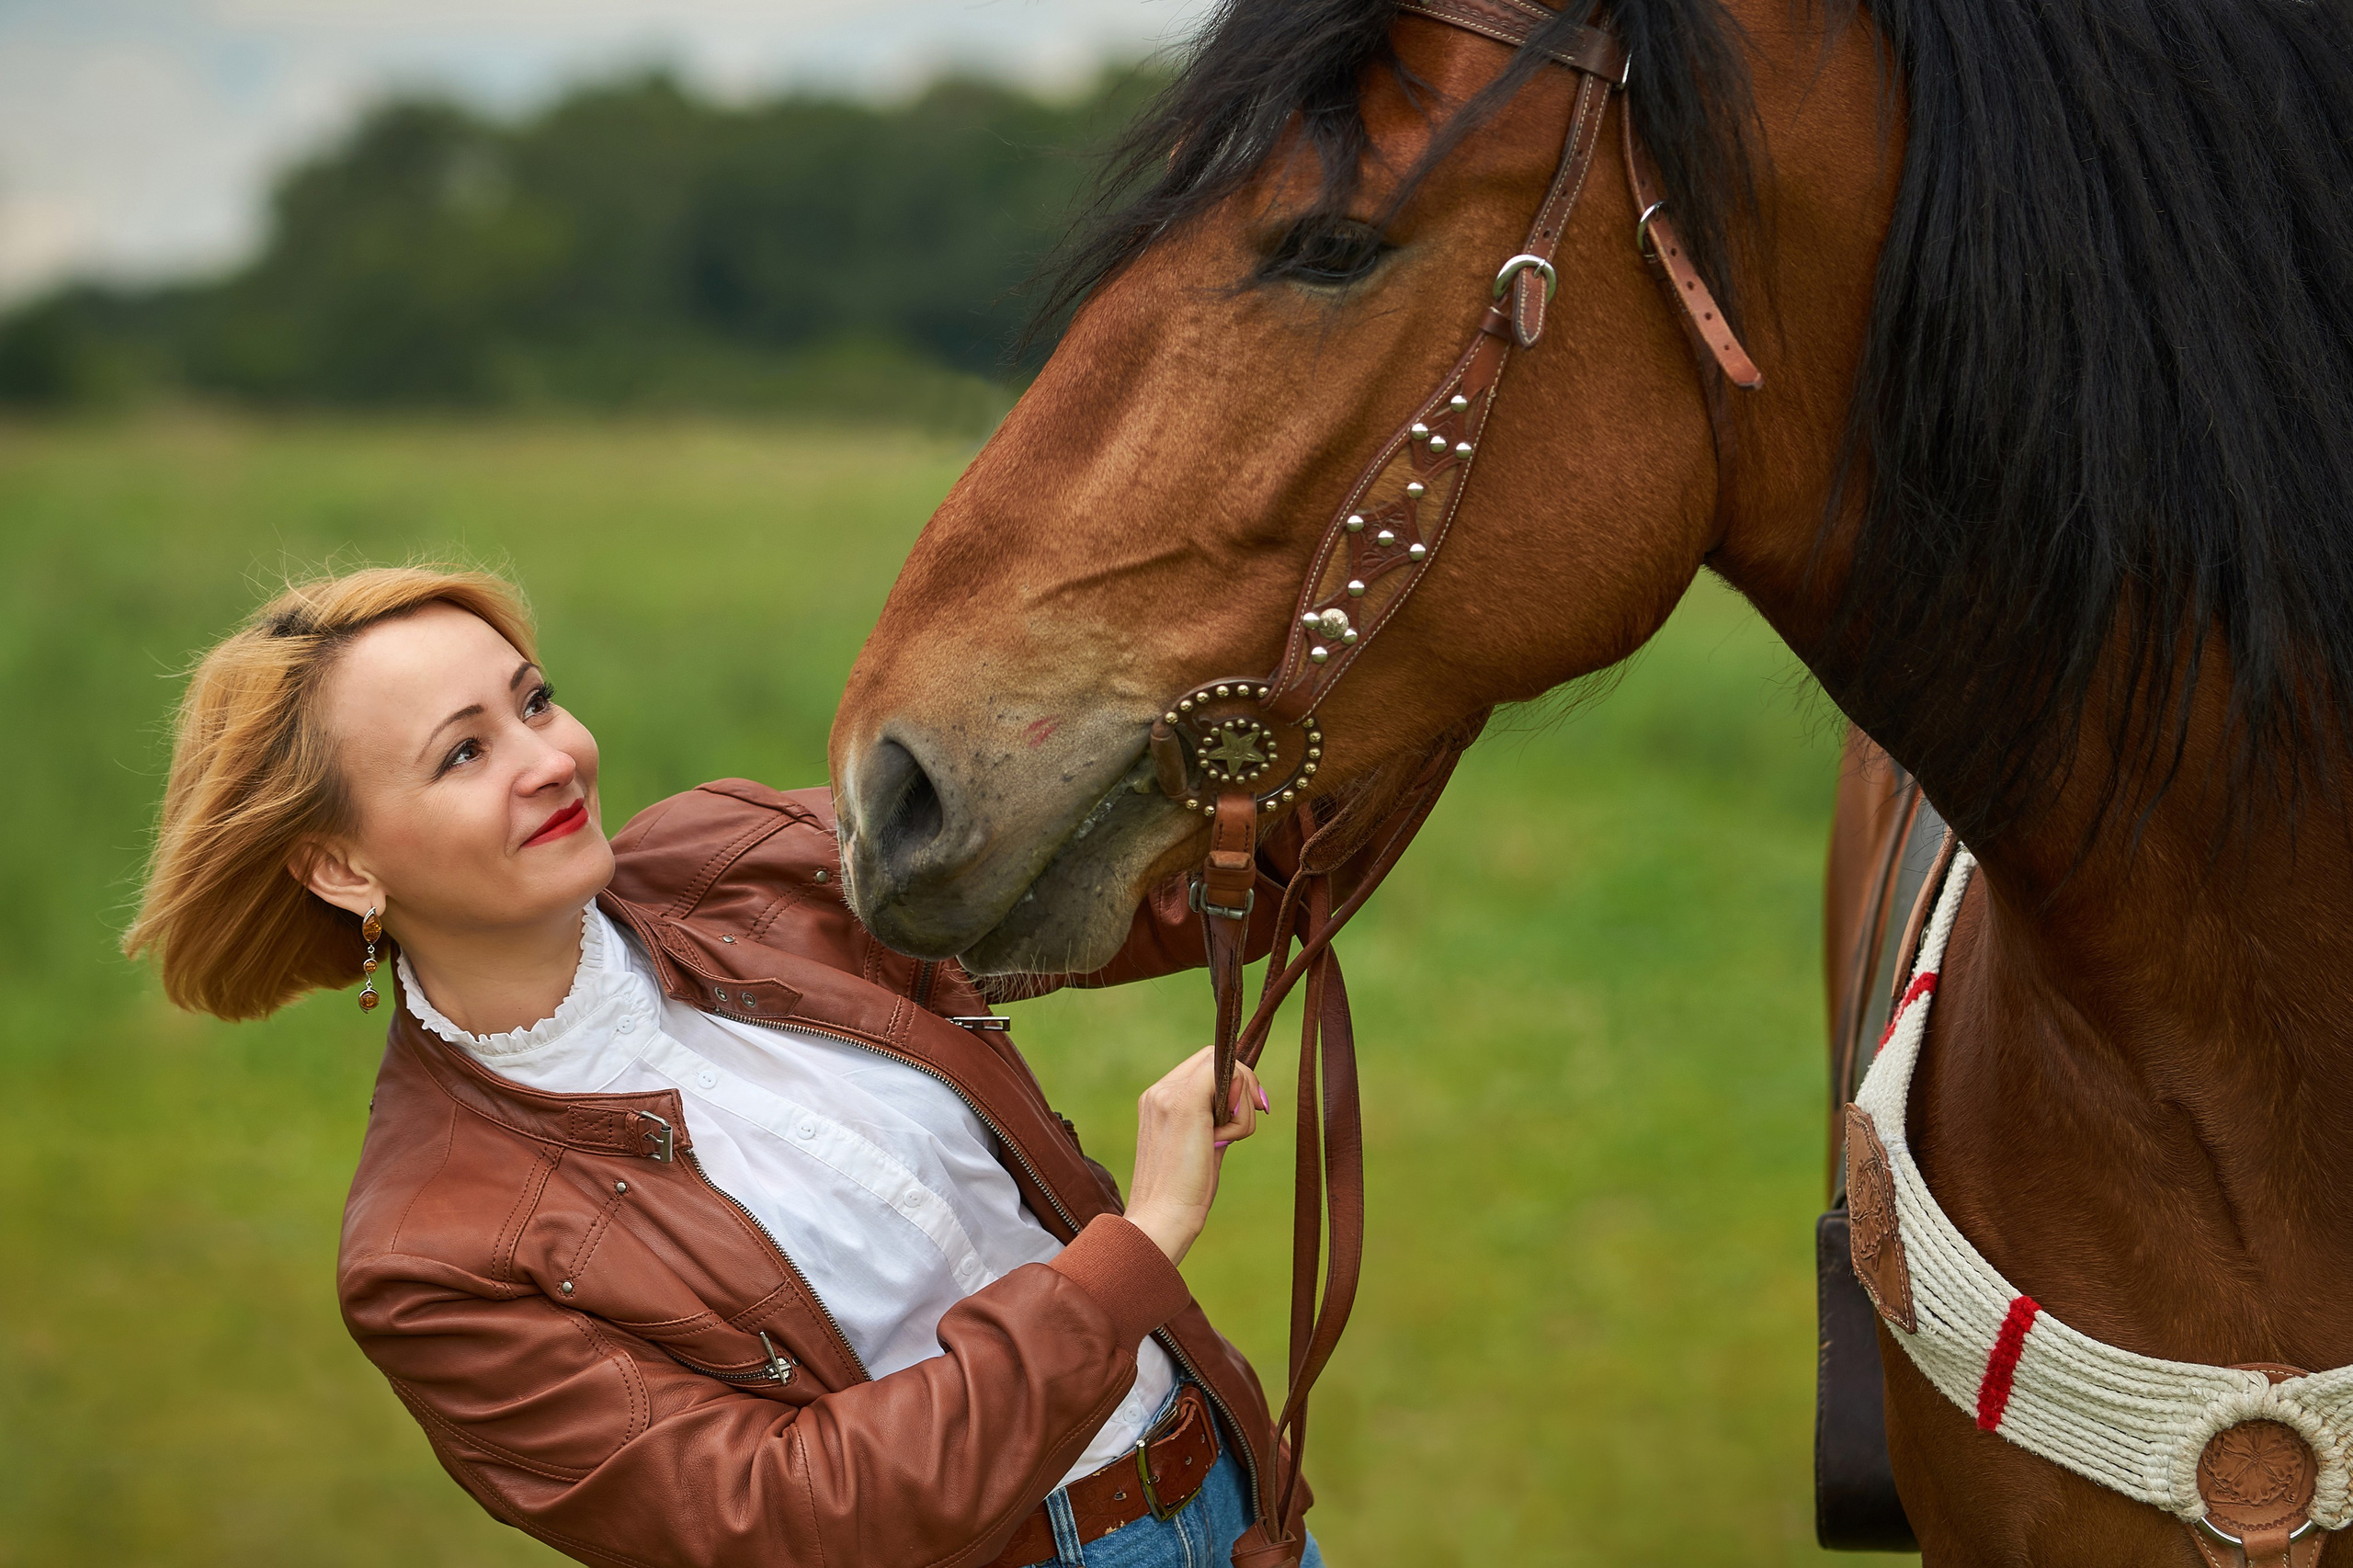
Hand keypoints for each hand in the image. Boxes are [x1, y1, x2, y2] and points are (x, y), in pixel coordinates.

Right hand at [1125, 1047, 1268, 1264]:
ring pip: (1225, 1068)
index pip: (1201, 1065)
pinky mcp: (1183, 1104)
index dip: (1231, 1078)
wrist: (1160, 1221)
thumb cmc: (1181, 1196)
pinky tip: (1225, 1141)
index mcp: (1157, 1100)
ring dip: (1241, 1108)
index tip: (1248, 1109)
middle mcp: (1158, 1091)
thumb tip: (1246, 1100)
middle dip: (1244, 1081)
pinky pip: (1229, 1080)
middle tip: (1256, 1112)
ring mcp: (1167, 1095)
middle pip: (1214, 1056)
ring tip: (1222, 1144)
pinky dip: (1241, 1111)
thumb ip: (1215, 1120)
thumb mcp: (1200, 1147)